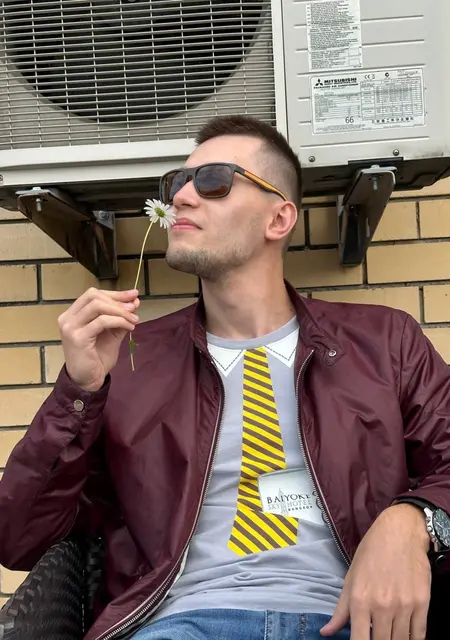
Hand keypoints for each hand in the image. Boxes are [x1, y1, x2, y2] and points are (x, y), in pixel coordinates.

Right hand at [58, 287, 139, 391]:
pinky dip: (119, 321)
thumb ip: (120, 317)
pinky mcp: (78, 338)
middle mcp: (68, 318)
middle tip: (134, 308)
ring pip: (97, 306)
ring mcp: (71, 327)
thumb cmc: (97, 358)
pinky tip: (130, 327)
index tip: (133, 294)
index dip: (114, 293)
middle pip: (94, 296)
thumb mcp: (112, 333)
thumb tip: (135, 301)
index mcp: (73, 314)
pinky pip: (101, 322)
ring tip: (134, 319)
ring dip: (120, 311)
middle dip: (117, 300)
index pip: (93, 294)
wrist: (88, 380)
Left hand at [320, 504, 431, 639]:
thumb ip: (340, 610)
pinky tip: (406, 635)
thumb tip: (326, 632)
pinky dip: (413, 639)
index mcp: (360, 600)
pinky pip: (419, 634)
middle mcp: (382, 605)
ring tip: (389, 633)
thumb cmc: (372, 552)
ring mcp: (404, 605)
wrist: (400, 532)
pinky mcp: (422, 603)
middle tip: (376, 635)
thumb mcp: (351, 578)